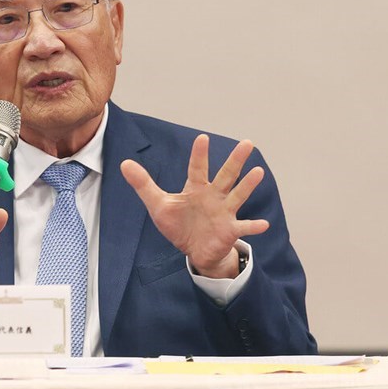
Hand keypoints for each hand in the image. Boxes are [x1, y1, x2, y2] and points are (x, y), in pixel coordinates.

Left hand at [120, 135, 268, 277]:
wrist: (194, 250)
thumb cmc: (178, 224)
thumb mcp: (158, 204)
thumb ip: (143, 184)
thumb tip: (124, 163)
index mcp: (196, 188)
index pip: (197, 168)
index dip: (199, 154)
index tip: (202, 138)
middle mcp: (214, 196)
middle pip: (226, 175)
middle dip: (235, 160)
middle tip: (247, 143)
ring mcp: (224, 212)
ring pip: (238, 195)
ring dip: (248, 185)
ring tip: (258, 172)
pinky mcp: (230, 230)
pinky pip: (243, 227)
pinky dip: (252, 226)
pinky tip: (262, 224)